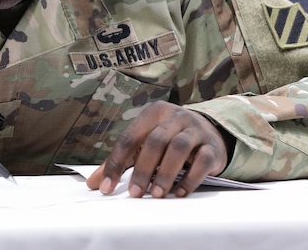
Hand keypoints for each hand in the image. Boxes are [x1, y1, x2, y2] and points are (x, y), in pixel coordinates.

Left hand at [86, 101, 228, 197]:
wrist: (210, 131)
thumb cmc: (169, 139)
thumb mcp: (144, 143)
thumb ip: (120, 161)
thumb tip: (95, 183)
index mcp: (152, 113)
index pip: (129, 137)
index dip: (116, 163)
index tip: (107, 187)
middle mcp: (174, 117)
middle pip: (155, 141)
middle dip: (143, 170)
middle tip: (135, 193)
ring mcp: (195, 130)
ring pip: (178, 147)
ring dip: (165, 173)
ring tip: (157, 194)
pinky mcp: (212, 146)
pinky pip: (202, 160)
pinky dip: (190, 178)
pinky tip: (179, 192)